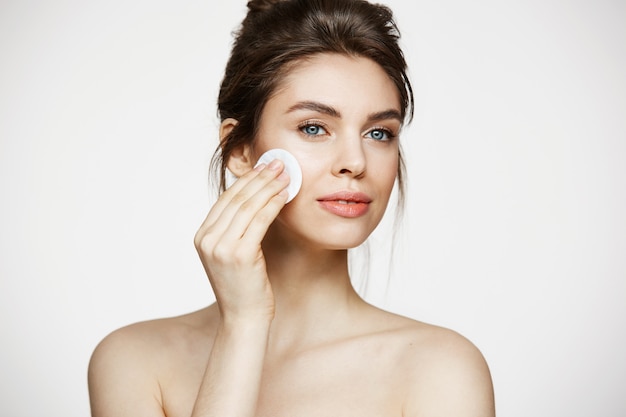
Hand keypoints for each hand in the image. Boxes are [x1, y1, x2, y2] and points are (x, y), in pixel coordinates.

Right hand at [194, 160, 288, 323]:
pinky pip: (259, 221)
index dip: (247, 180)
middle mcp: (207, 240)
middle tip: (279, 163)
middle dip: (259, 178)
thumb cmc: (245, 288)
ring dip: (269, 187)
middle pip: (236, 199)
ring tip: (286, 174)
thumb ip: (235, 231)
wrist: (244, 319)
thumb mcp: (233, 255)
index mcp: (202, 237)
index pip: (226, 200)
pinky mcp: (239, 254)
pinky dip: (273, 204)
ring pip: (248, 206)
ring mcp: (220, 247)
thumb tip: (255, 201)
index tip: (264, 167)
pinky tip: (285, 194)